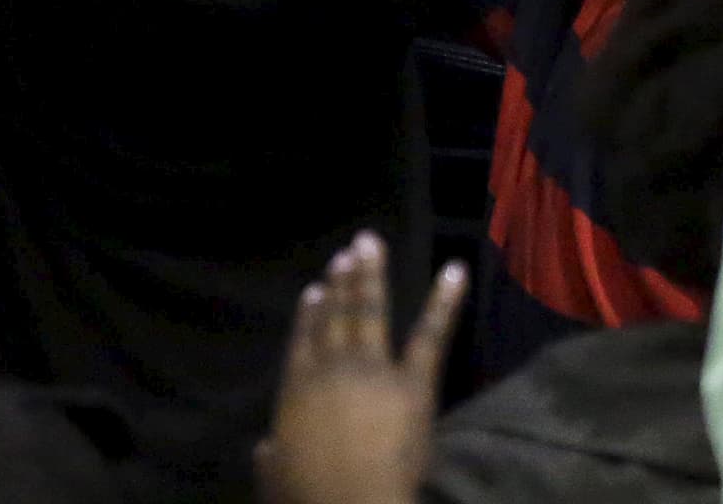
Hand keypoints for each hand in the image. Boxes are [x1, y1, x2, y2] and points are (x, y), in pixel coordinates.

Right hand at [255, 230, 465, 503]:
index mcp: (297, 389)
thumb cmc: (307, 495)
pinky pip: (430, 334)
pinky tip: (456, 270)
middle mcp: (332, 368)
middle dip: (343, 281)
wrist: (349, 503)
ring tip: (372, 245)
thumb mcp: (274, 476)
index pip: (302, 342)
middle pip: (337, 317)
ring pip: (371, 313)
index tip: (315, 288)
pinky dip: (445, 301)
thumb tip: (267, 446)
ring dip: (372, 277)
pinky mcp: (413, 382)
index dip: (310, 314)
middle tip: (349, 251)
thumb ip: (272, 453)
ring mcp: (374, 370)